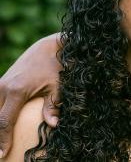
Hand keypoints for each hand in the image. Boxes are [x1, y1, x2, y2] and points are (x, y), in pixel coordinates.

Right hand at [0, 34, 60, 157]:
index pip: (4, 121)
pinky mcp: (2, 81)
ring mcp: (0, 83)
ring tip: (0, 141)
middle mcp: (4, 87)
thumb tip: (54, 125)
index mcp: (17, 91)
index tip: (2, 154)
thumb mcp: (58, 86)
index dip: (2, 140)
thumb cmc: (57, 66)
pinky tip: (1, 125)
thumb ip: (53, 106)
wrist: (49, 46)